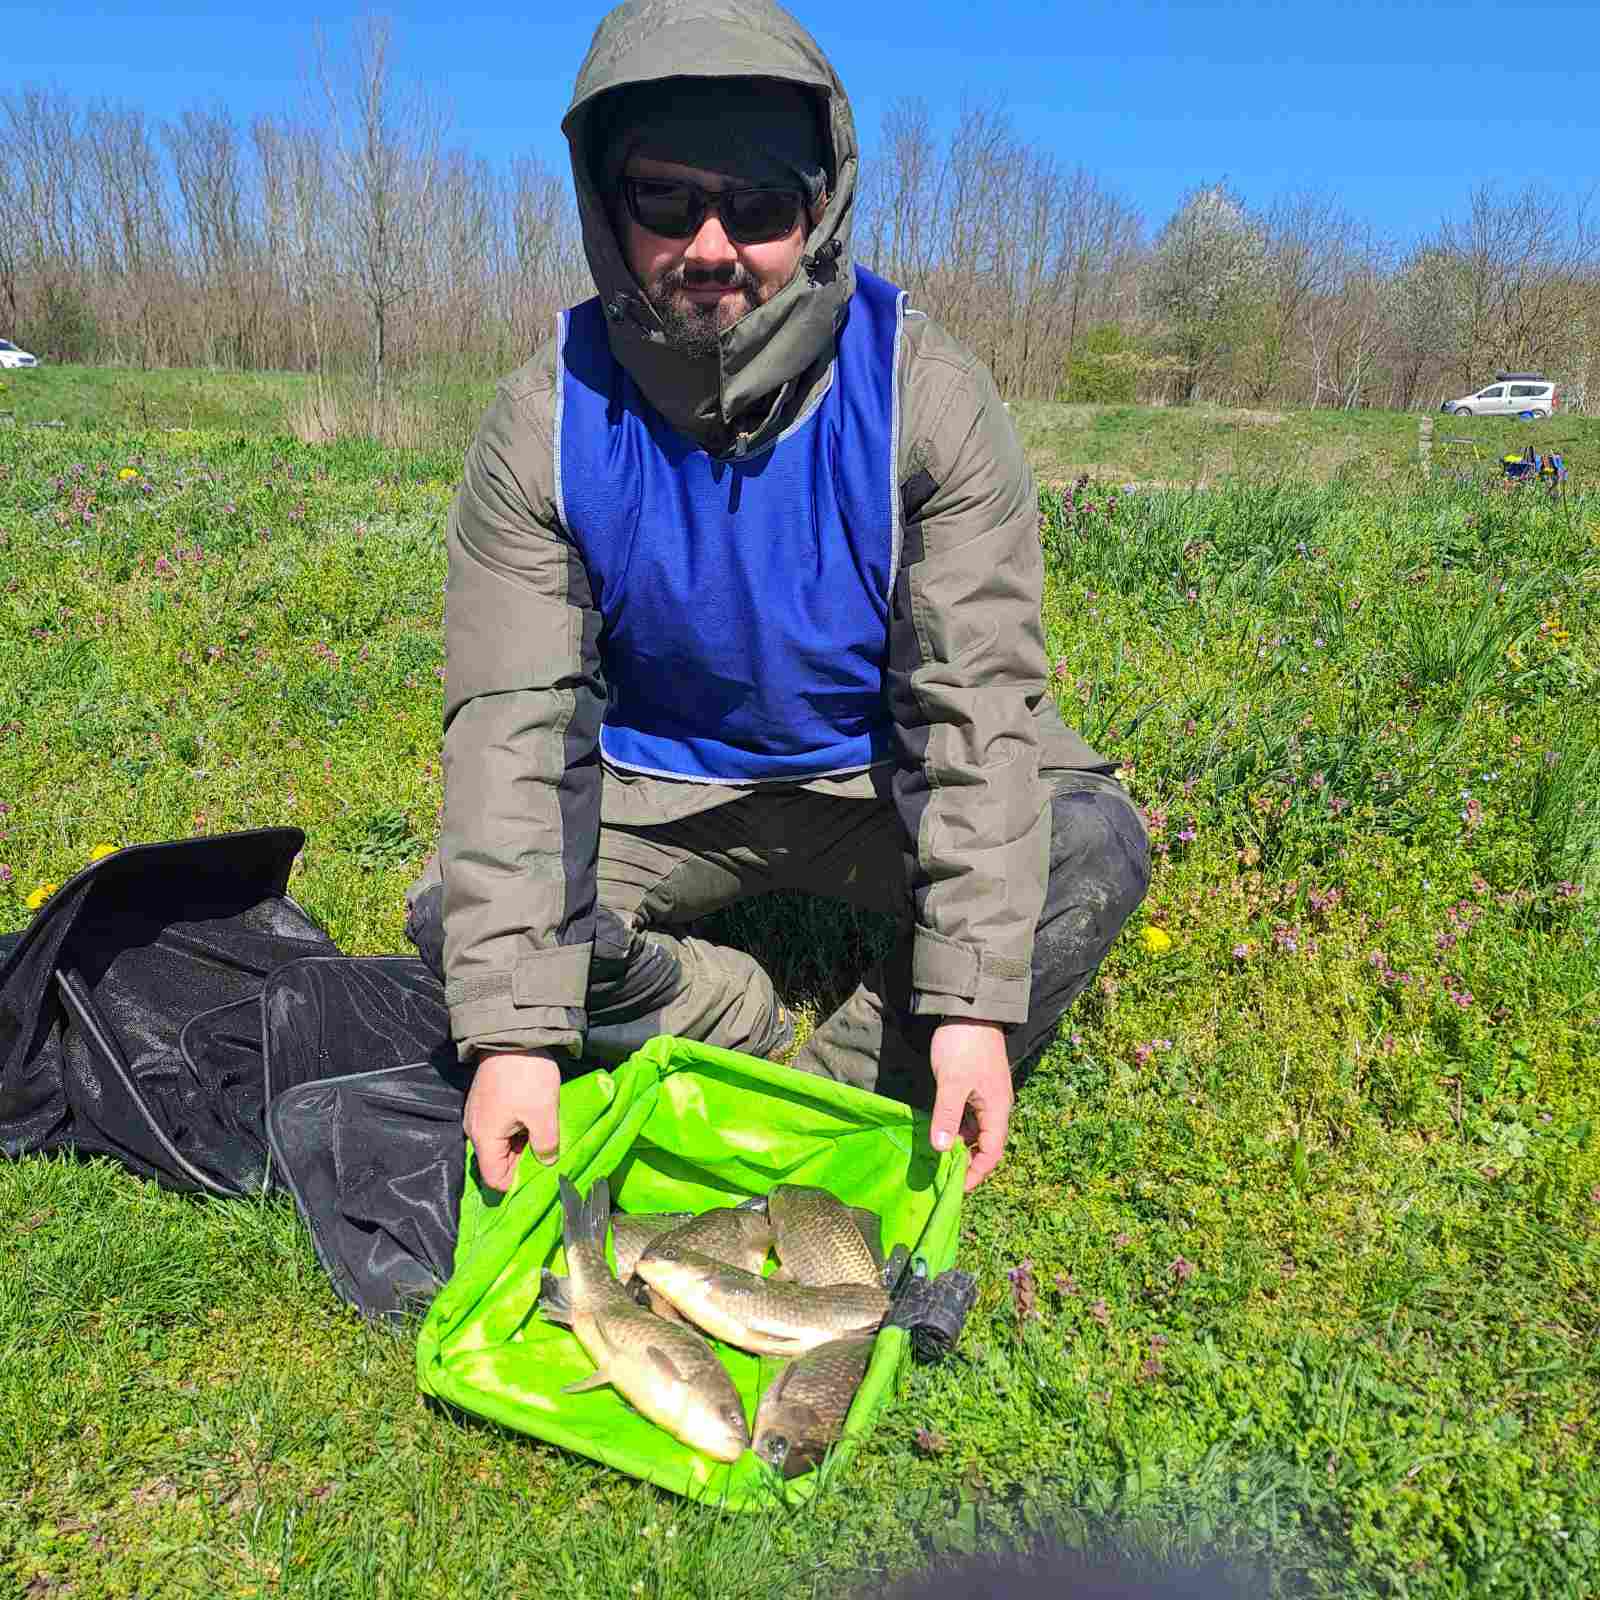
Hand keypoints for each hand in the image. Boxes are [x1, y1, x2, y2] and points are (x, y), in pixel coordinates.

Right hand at [463, 1050, 561, 1191]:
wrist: (512, 1036)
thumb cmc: (526, 1076)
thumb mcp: (543, 1113)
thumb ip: (545, 1144)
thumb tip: (547, 1162)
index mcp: (485, 1138)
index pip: (495, 1179)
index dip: (517, 1182)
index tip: (539, 1173)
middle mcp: (476, 1130)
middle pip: (497, 1162)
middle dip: (522, 1162)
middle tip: (547, 1152)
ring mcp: (479, 1115)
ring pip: (501, 1143)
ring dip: (521, 1143)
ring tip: (543, 1132)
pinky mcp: (486, 1102)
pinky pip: (500, 1127)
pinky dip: (517, 1128)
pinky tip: (535, 1118)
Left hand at [928, 1021, 1013, 1191]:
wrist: (972, 1010)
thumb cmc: (962, 1046)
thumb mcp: (951, 1083)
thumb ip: (947, 1116)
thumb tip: (942, 1150)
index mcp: (997, 1109)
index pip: (992, 1153)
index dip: (976, 1173)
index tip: (955, 1188)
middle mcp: (997, 1107)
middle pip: (987, 1144)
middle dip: (968, 1162)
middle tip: (942, 1175)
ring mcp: (988, 1096)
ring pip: (977, 1130)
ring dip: (961, 1144)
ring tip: (938, 1156)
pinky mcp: (978, 1087)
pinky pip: (971, 1116)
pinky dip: (958, 1127)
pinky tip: (940, 1128)